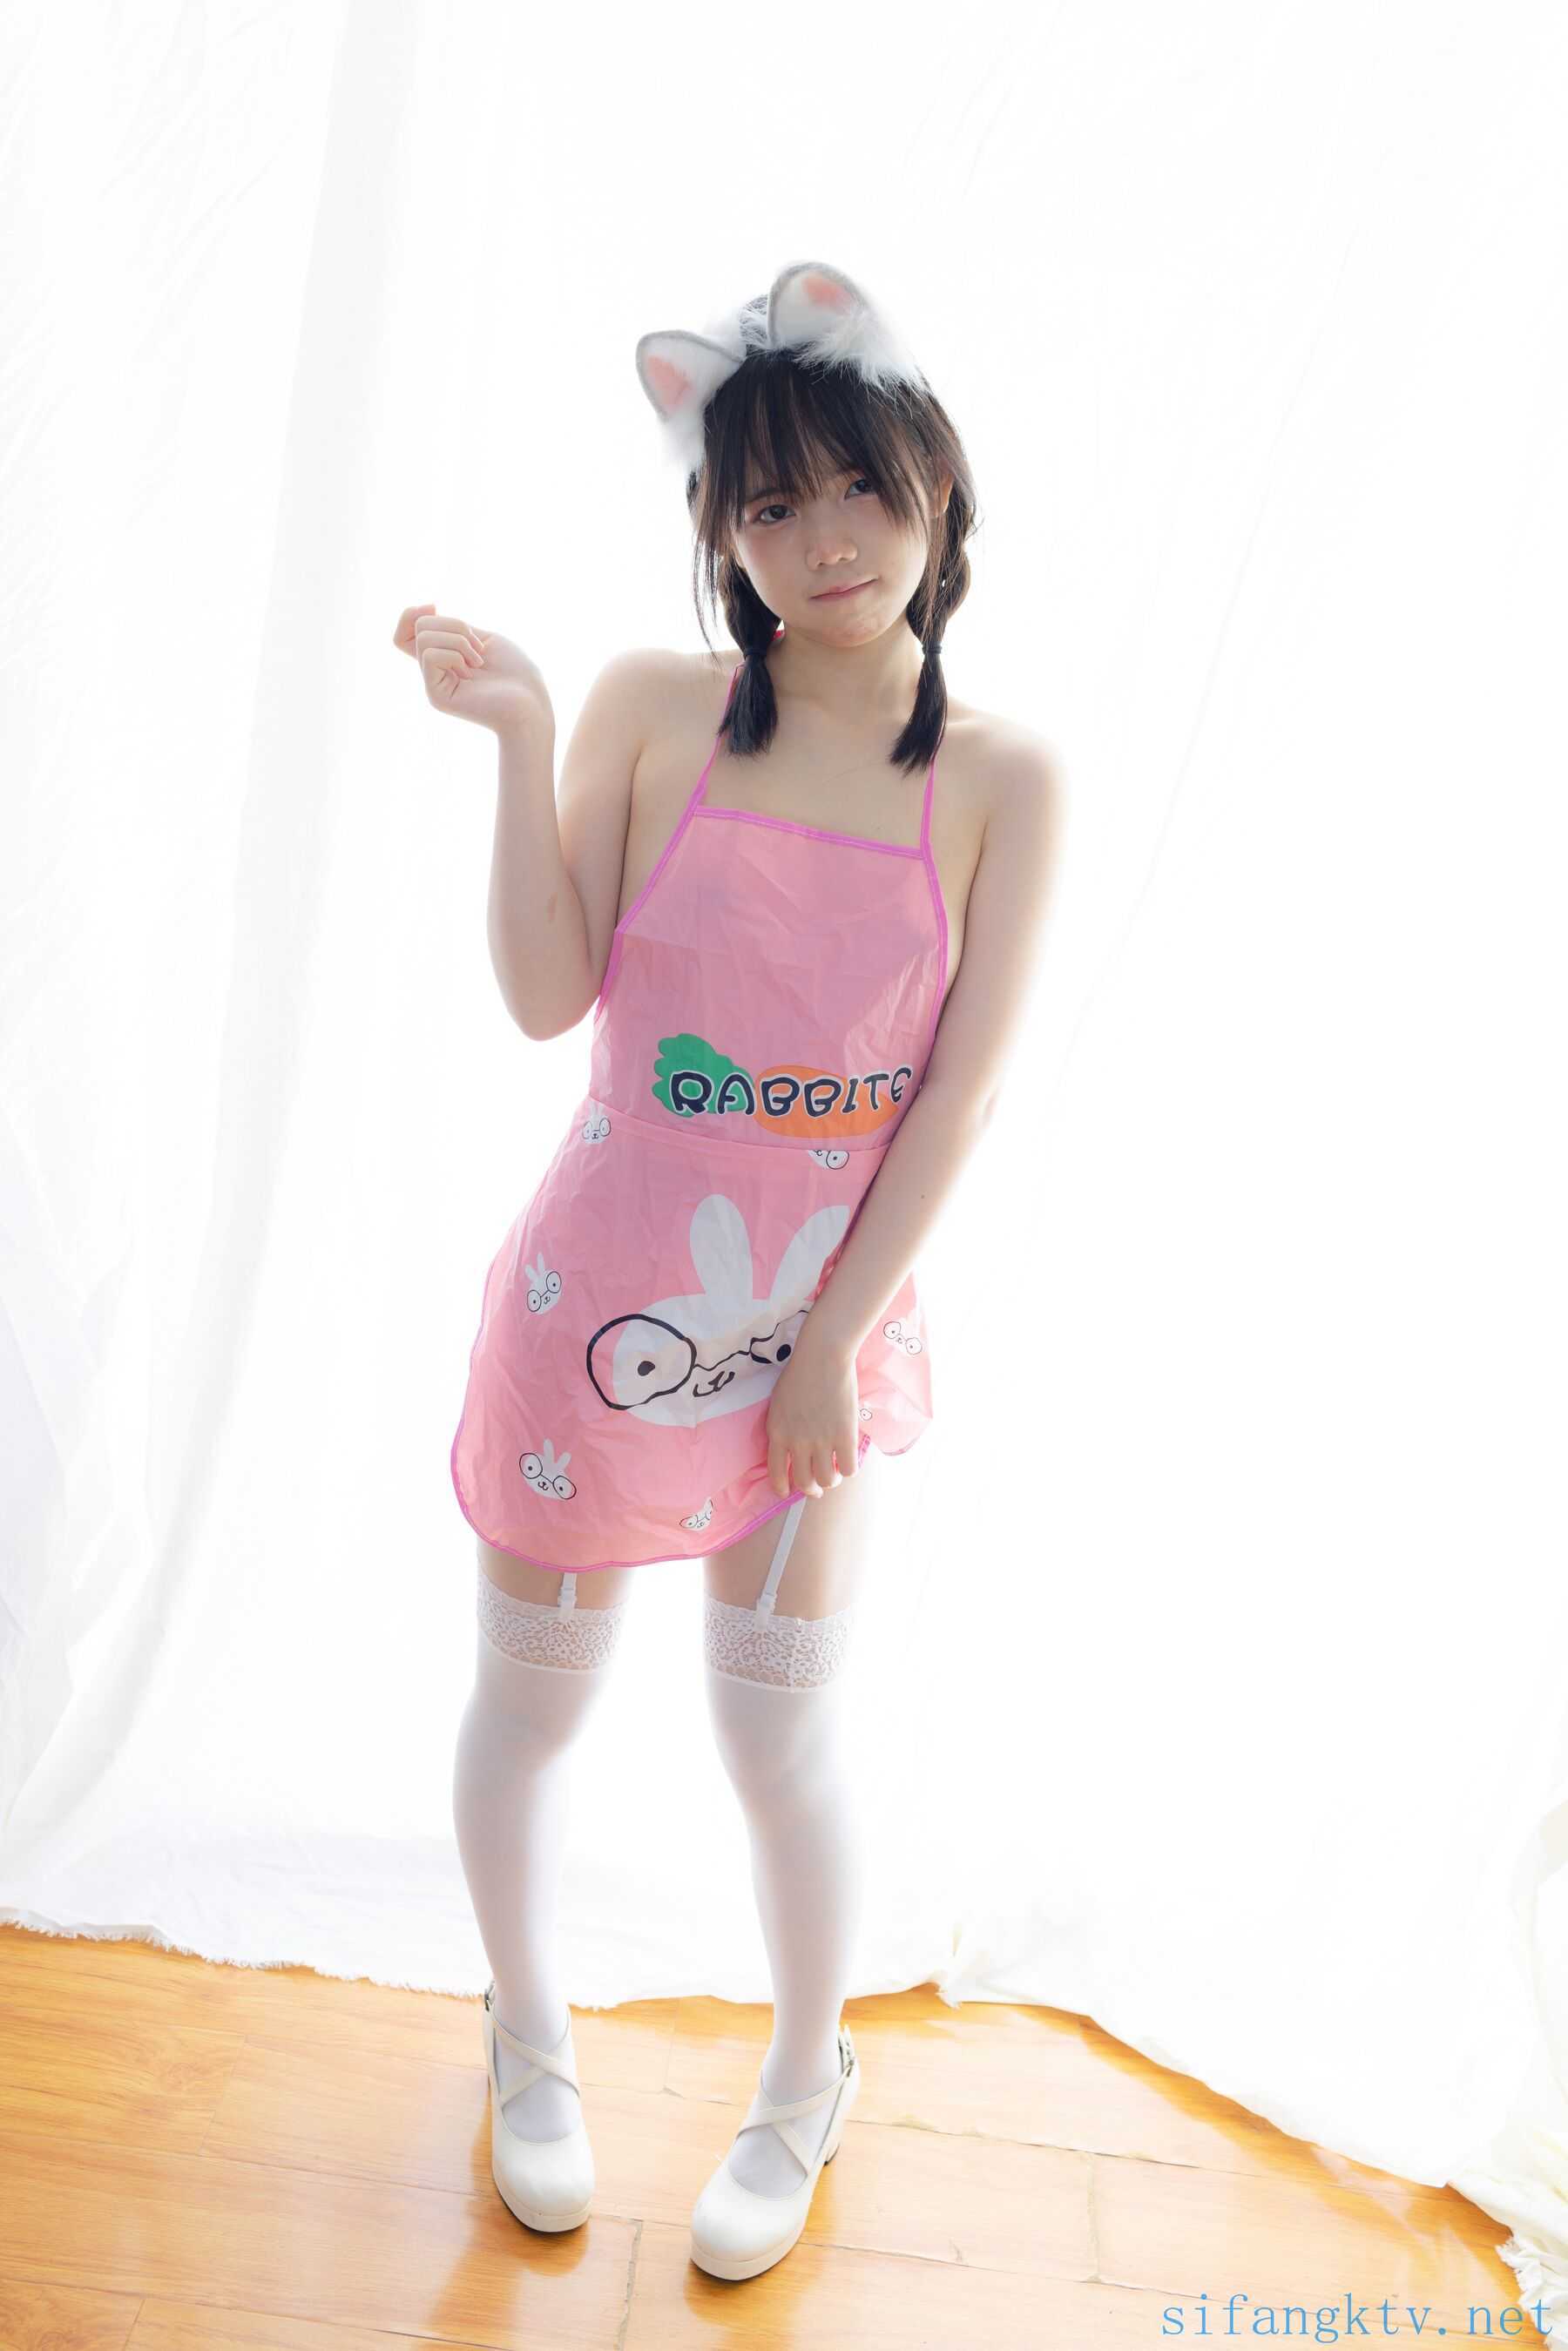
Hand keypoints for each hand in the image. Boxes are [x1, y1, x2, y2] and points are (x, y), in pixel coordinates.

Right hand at [391, 605, 553, 735]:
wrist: (531, 703)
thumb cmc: (515, 671)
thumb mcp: (480, 636)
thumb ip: (450, 628)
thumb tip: (425, 611)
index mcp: (443, 658)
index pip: (404, 634)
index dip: (410, 615)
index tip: (434, 607)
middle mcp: (435, 672)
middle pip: (419, 628)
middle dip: (453, 624)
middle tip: (478, 647)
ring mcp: (434, 685)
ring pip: (424, 638)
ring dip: (458, 640)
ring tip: (479, 660)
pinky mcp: (437, 696)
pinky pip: (430, 655)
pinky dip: (456, 653)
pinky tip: (473, 670)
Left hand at [764, 1340, 860, 1498]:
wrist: (822, 1356)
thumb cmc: (800, 1374)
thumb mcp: (779, 1405)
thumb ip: (782, 1429)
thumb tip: (791, 1452)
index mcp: (777, 1433)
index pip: (776, 1474)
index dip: (783, 1488)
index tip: (787, 1492)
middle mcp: (797, 1442)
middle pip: (804, 1482)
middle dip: (811, 1489)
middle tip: (818, 1487)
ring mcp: (822, 1441)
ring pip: (827, 1480)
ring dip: (831, 1480)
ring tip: (834, 1473)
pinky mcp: (845, 1436)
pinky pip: (849, 1469)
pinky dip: (849, 1469)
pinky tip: (848, 1460)